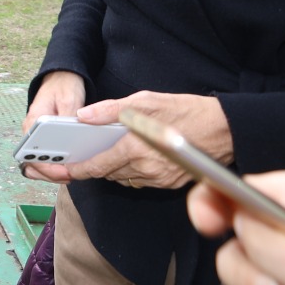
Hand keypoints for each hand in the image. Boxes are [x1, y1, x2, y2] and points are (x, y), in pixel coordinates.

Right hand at [20, 71, 86, 182]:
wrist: (61, 78)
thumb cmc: (63, 87)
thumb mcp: (69, 98)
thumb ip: (68, 116)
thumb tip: (70, 135)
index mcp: (33, 122)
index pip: (31, 152)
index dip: (46, 166)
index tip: (64, 171)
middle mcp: (31, 132)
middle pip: (32, 162)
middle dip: (50, 174)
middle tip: (70, 177)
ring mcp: (37, 137)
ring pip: (37, 164)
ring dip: (52, 173)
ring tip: (71, 175)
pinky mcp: (46, 139)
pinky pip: (46, 158)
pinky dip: (55, 167)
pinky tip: (70, 168)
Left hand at [61, 91, 231, 189]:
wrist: (224, 130)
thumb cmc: (186, 111)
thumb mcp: (146, 101)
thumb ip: (110, 110)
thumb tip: (84, 116)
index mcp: (136, 148)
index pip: (97, 166)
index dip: (76, 170)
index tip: (59, 170)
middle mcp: (146, 168)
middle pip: (107, 174)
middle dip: (90, 168)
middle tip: (74, 158)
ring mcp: (159, 178)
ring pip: (122, 179)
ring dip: (109, 169)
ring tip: (98, 154)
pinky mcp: (169, 183)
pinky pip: (139, 181)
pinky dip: (128, 172)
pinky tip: (125, 158)